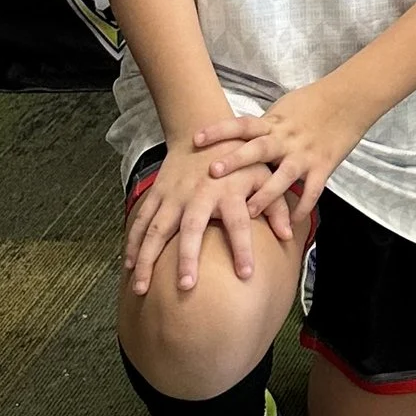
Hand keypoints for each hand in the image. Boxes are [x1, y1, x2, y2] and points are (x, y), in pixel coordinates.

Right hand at [123, 138, 281, 297]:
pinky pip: (142, 220)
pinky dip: (133, 242)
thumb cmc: (237, 158)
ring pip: (157, 229)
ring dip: (148, 258)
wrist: (201, 127)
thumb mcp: (262, 174)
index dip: (243, 248)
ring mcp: (174, 195)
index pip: (239, 223)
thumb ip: (275, 204)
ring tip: (141, 287)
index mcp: (228, 191)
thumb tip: (288, 234)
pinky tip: (128, 266)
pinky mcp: (157, 194)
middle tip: (186, 286)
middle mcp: (199, 194)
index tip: (246, 275)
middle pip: (191, 228)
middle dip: (187, 257)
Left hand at [195, 73, 372, 213]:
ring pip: (283, 176)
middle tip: (213, 172)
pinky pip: (312, 191)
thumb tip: (237, 139)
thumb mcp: (284, 109)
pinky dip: (302, 208)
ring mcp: (305, 154)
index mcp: (275, 122)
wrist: (350, 100)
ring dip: (265, 195)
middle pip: (258, 149)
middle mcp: (287, 138)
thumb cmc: (313, 103)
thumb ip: (263, 128)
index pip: (242, 124)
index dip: (219, 130)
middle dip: (235, 161)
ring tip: (247, 213)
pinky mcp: (324, 167)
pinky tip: (290, 223)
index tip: (196, 139)